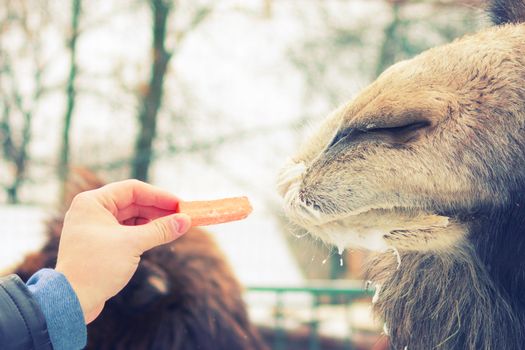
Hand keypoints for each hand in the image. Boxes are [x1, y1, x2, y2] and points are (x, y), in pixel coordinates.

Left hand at [55, 179, 190, 323]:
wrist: (70, 302)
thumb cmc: (96, 267)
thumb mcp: (133, 244)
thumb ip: (160, 230)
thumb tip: (186, 220)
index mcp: (93, 202)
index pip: (132, 189)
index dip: (159, 196)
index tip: (180, 204)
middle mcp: (92, 210)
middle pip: (133, 202)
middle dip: (158, 209)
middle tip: (182, 216)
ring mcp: (95, 227)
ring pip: (131, 217)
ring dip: (152, 221)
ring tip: (174, 227)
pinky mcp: (99, 243)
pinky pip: (126, 231)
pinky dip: (143, 233)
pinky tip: (159, 237)